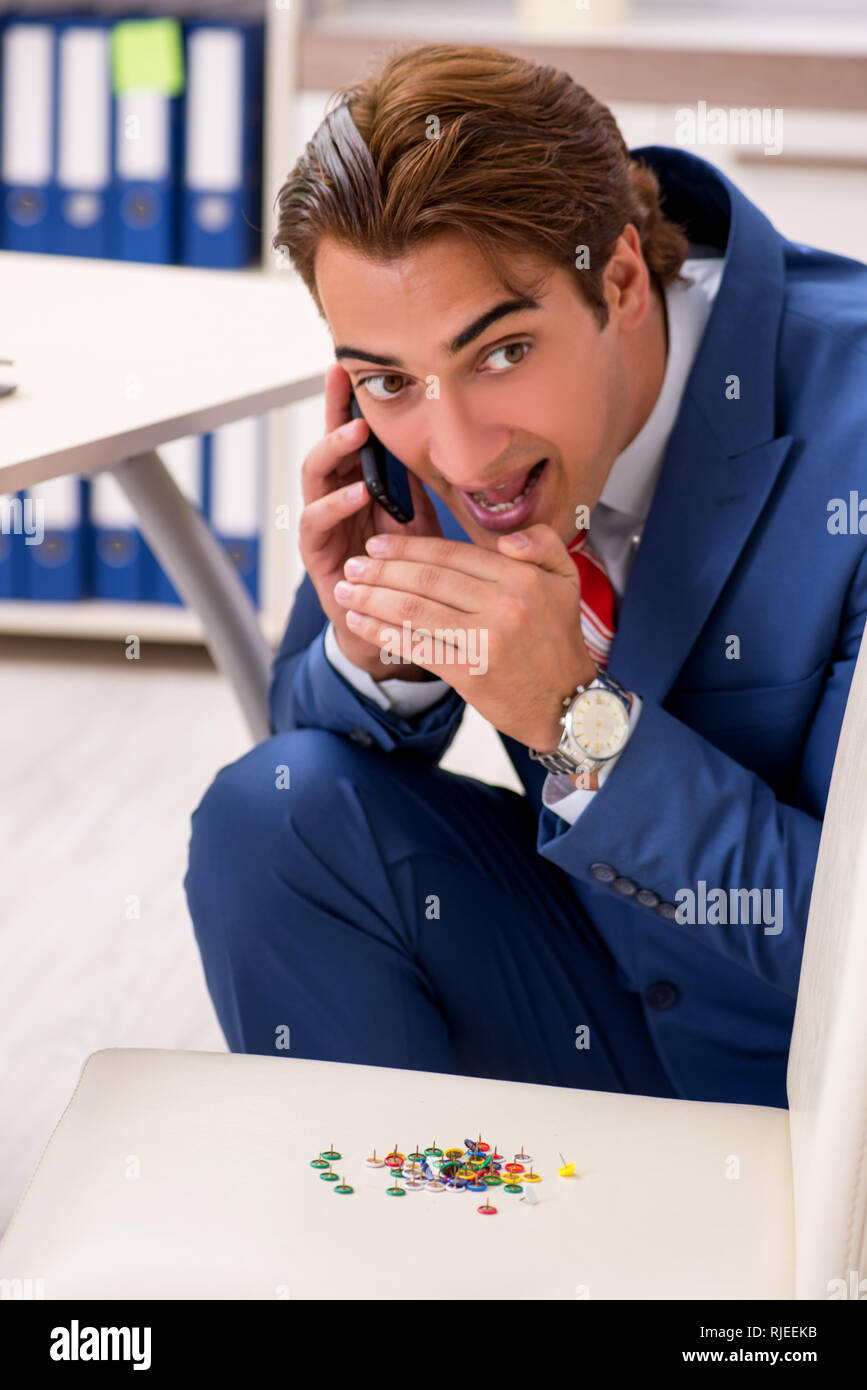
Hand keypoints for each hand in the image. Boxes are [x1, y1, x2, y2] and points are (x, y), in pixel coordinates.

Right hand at [299, 363, 442, 679]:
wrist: (392, 631)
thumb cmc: (409, 573)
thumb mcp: (422, 518)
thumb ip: (421, 483)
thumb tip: (443, 438)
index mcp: (359, 485)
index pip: (350, 437)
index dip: (346, 403)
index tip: (346, 366)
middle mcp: (335, 500)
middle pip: (326, 445)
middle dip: (335, 415)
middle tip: (350, 386)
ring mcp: (322, 526)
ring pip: (314, 478)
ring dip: (333, 451)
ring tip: (357, 432)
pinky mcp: (316, 554)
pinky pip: (316, 523)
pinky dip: (335, 504)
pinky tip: (356, 491)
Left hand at [331, 523, 597, 748]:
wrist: (570, 704)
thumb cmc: (559, 640)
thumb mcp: (566, 580)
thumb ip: (542, 544)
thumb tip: (505, 539)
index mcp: (520, 578)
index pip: (452, 554)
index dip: (409, 547)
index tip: (377, 545)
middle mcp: (503, 605)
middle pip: (427, 579)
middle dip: (381, 570)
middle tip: (352, 566)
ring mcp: (486, 640)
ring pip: (415, 611)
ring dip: (373, 599)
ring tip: (345, 591)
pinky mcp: (470, 674)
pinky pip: (418, 647)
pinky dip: (383, 634)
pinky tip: (359, 624)